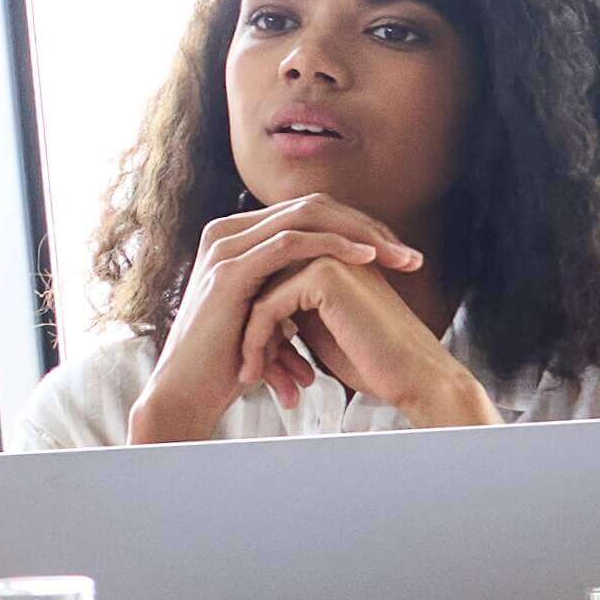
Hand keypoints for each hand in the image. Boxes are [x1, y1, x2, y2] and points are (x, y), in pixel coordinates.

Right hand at [128, 199, 470, 434]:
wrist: (190, 392)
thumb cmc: (232, 363)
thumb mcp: (270, 316)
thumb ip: (294, 292)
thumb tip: (341, 286)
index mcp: (237, 237)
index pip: (308, 213)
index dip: (358, 227)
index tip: (398, 254)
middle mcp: (228, 232)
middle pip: (311, 206)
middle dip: (367, 226)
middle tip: (408, 254)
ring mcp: (225, 247)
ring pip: (305, 216)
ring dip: (360, 233)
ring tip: (399, 256)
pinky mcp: (229, 270)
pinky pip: (289, 243)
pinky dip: (334, 246)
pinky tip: (367, 259)